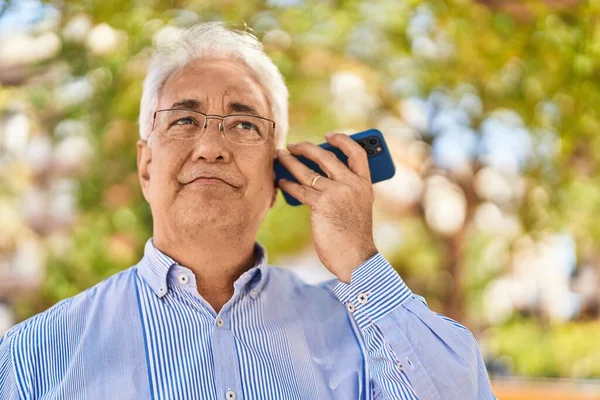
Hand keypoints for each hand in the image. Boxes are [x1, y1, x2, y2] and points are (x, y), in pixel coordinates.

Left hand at [276, 133, 377, 283]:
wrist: (356, 258)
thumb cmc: (354, 236)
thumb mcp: (358, 207)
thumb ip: (346, 189)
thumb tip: (316, 174)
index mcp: (365, 184)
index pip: (357, 153)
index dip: (342, 140)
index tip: (328, 136)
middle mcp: (352, 184)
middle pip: (326, 157)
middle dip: (305, 148)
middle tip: (292, 146)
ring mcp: (337, 193)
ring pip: (307, 172)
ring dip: (289, 161)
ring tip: (279, 156)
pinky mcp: (322, 204)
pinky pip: (300, 189)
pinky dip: (288, 184)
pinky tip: (280, 181)